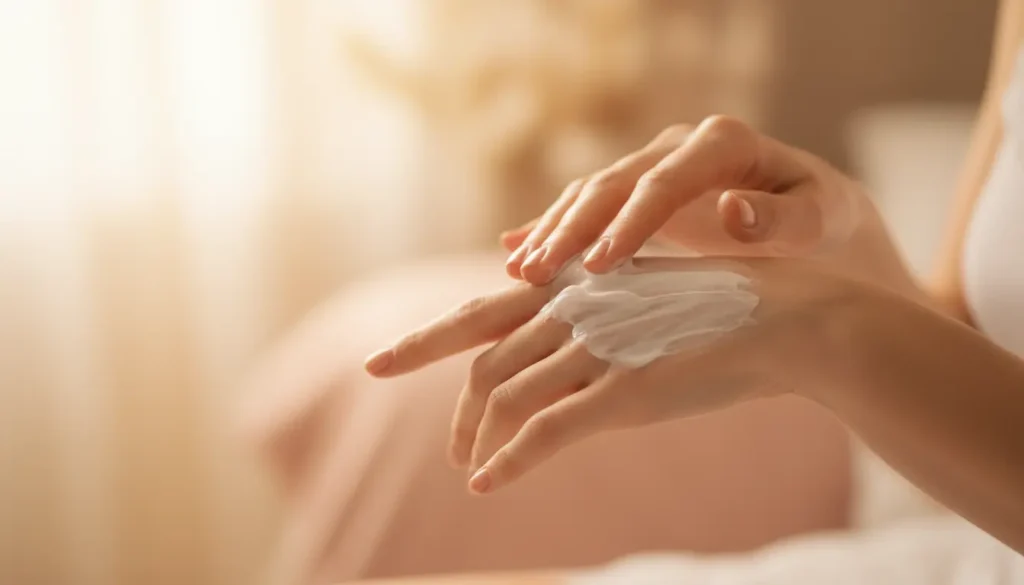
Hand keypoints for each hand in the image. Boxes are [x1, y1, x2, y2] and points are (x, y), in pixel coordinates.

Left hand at [364, 257, 854, 493]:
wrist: (791, 318)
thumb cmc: (724, 311)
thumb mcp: (648, 299)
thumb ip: (597, 313)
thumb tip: (558, 330)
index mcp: (578, 286)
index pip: (481, 312)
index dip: (423, 339)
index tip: (378, 360)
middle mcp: (578, 310)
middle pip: (480, 354)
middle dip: (439, 391)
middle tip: (441, 440)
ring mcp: (600, 348)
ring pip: (508, 397)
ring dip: (478, 438)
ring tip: (470, 466)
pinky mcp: (626, 391)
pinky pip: (549, 432)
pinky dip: (510, 460)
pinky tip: (488, 483)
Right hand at [502, 116, 910, 295]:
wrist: (827, 228)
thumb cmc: (831, 230)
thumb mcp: (825, 222)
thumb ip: (784, 219)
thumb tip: (729, 210)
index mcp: (725, 143)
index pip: (662, 182)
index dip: (627, 224)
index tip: (599, 266)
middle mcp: (681, 146)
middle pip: (612, 184)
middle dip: (570, 229)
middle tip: (534, 273)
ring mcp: (656, 167)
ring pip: (591, 194)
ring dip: (552, 232)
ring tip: (520, 273)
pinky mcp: (642, 195)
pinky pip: (591, 209)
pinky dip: (555, 230)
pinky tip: (517, 252)